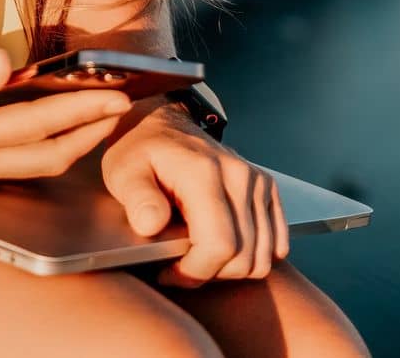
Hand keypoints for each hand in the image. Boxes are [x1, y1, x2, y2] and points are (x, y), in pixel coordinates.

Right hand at [0, 43, 130, 184]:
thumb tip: (10, 68)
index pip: (36, 125)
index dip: (80, 110)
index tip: (115, 94)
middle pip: (47, 156)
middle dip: (90, 133)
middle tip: (124, 107)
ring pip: (36, 165)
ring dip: (74, 142)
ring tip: (104, 116)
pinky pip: (19, 161)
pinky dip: (50, 144)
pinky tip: (62, 124)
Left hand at [100, 103, 288, 285]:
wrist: (162, 126)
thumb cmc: (140, 153)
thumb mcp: (124, 172)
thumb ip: (137, 199)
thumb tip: (151, 224)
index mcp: (204, 173)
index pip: (219, 245)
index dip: (194, 272)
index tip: (169, 272)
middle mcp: (238, 174)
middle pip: (243, 257)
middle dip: (209, 274)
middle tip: (180, 267)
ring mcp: (257, 181)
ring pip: (262, 256)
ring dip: (230, 268)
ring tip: (198, 256)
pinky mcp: (266, 187)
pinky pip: (275, 243)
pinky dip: (252, 256)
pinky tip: (223, 248)